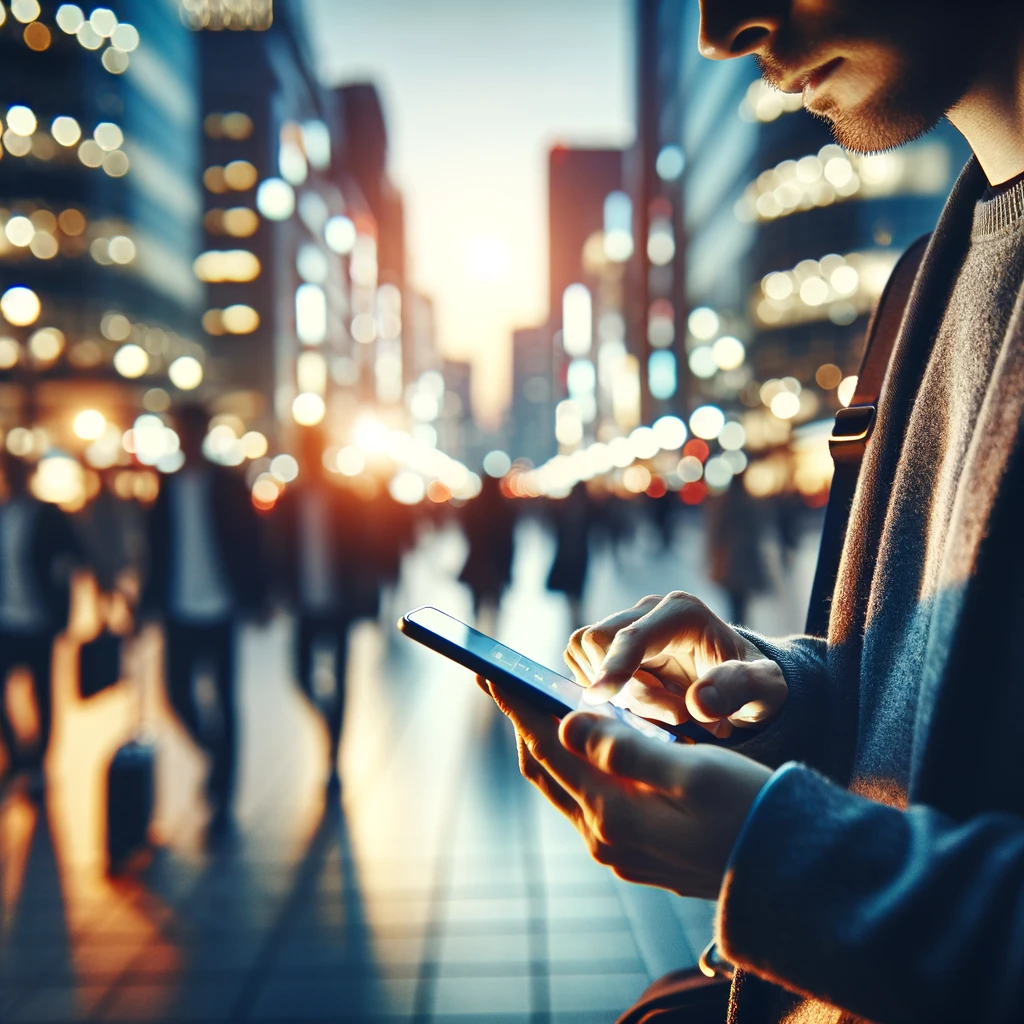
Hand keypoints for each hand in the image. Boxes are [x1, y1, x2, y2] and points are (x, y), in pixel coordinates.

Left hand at [484, 680, 771, 898]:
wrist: (790, 875)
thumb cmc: (750, 811)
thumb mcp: (693, 771)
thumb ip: (625, 748)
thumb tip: (567, 723)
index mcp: (613, 812)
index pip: (547, 746)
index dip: (517, 704)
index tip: (490, 670)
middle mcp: (606, 836)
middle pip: (546, 768)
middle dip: (523, 721)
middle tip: (503, 682)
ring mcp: (620, 848)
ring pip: (565, 785)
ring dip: (548, 743)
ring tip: (538, 706)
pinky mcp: (637, 851)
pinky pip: (588, 800)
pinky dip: (576, 765)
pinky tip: (586, 744)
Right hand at [565, 592, 787, 737]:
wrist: (744, 685)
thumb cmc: (754, 684)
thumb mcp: (765, 688)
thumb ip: (739, 689)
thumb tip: (699, 702)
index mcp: (682, 612)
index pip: (631, 635)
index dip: (613, 667)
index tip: (599, 698)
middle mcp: (648, 611)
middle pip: (597, 642)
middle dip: (625, 689)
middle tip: (674, 714)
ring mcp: (627, 627)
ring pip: (587, 657)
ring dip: (618, 693)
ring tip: (666, 709)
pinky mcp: (613, 648)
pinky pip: (587, 670)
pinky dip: (609, 694)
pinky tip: (648, 706)